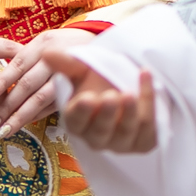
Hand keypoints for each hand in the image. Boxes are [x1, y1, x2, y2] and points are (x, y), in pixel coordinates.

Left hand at [0, 34, 92, 133]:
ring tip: (5, 130)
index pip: (19, 64)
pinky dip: (37, 116)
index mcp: (44, 45)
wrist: (98, 49)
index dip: (3, 80)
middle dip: (8, 106)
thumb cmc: (62, 47)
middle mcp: (57, 59)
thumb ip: (25, 61)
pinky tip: (23, 124)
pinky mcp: (76, 92)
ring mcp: (68, 77)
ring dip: (21, 117)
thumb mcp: (45, 45)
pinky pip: (52, 107)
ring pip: (40, 99)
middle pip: (28, 84)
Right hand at [36, 42, 160, 155]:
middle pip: (100, 132)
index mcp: (78, 122)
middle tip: (110, 96)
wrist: (128, 81)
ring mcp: (122, 142)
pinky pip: (149, 127)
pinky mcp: (144, 141)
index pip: (76, 122)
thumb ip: (66, 64)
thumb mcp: (82, 70)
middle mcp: (97, 137)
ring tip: (129, 94)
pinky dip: (149, 102)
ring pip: (126, 132)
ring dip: (129, 113)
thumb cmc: (99, 80)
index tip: (87, 98)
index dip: (82, 112)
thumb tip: (46, 53)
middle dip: (106, 115)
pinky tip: (146, 77)